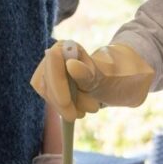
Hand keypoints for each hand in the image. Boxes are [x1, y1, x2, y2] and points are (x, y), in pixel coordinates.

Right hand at [30, 41, 154, 120]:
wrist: (116, 83)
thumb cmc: (113, 79)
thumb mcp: (105, 80)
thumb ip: (88, 74)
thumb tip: (71, 65)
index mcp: (70, 47)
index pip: (53, 59)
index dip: (56, 82)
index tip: (66, 102)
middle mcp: (57, 55)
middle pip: (46, 78)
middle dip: (61, 100)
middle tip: (77, 116)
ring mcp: (52, 70)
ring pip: (46, 91)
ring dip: (64, 106)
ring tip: (88, 108)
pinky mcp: (51, 84)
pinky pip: (50, 98)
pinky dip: (63, 108)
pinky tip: (79, 110)